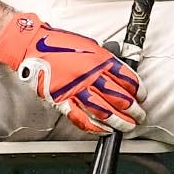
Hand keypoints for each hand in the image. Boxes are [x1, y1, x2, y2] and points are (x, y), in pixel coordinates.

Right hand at [0, 15, 143, 134]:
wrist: (32, 46)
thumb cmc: (59, 43)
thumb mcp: (90, 45)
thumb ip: (105, 60)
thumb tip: (119, 74)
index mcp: (99, 59)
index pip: (127, 79)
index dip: (138, 90)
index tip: (142, 96)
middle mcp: (90, 75)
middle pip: (119, 98)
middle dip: (133, 109)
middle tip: (140, 115)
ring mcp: (76, 90)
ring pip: (104, 111)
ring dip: (119, 122)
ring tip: (128, 126)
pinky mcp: (62, 100)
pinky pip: (82, 118)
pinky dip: (96, 127)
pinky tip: (105, 130)